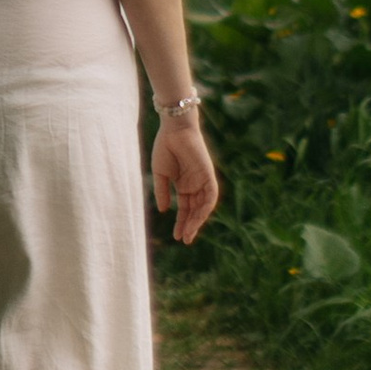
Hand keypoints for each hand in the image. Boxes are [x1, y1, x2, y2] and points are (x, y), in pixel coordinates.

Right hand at [151, 110, 217, 245]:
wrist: (174, 129)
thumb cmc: (165, 148)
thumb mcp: (160, 174)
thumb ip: (162, 192)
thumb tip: (163, 211)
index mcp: (183, 185)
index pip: (185, 209)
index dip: (181, 223)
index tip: (176, 237)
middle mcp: (194, 185)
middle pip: (195, 210)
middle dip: (190, 225)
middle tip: (184, 239)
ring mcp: (202, 181)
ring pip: (203, 206)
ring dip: (197, 220)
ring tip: (189, 233)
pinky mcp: (208, 175)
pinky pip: (210, 196)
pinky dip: (205, 208)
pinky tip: (197, 218)